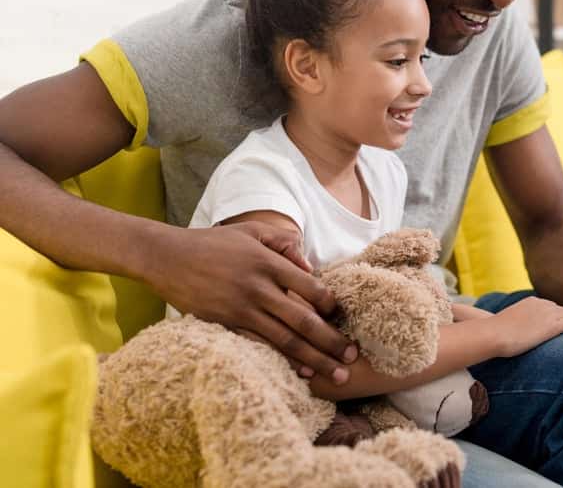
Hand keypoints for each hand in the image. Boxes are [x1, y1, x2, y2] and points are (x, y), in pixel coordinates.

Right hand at [146, 221, 356, 380]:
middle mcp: (258, 289)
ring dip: (313, 359)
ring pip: (285, 340)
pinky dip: (281, 362)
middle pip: (303, 320)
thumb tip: (309, 265)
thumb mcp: (251, 231)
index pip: (310, 287)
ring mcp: (241, 310)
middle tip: (352, 357)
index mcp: (268, 263)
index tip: (342, 316)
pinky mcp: (225, 326)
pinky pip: (259, 347)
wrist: (166, 258)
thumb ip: (283, 242)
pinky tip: (300, 374)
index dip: (330, 305)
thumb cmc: (212, 243)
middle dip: (331, 341)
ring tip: (336, 375)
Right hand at [492, 297, 562, 356]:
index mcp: (531, 301)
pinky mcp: (552, 327)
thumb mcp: (508, 321)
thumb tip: (514, 329)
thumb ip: (517, 321)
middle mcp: (542, 304)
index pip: (550, 305)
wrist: (495, 334)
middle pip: (560, 309)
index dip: (558, 312)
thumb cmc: (496, 332)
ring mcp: (548, 315)